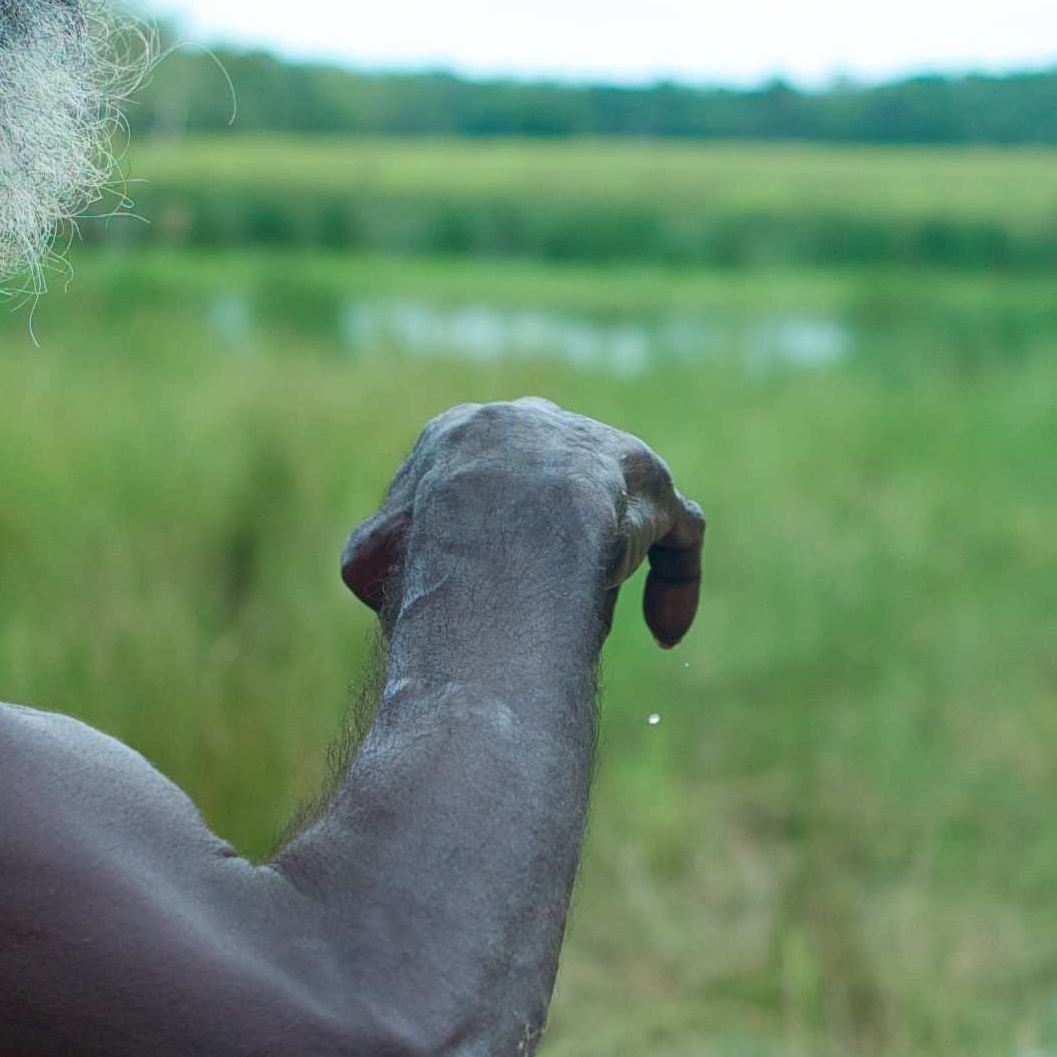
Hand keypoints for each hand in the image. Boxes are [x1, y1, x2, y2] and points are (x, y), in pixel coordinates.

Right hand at [340, 398, 707, 646]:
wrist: (495, 537)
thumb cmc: (429, 557)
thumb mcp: (377, 561)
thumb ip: (388, 561)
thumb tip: (378, 579)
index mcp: (460, 434)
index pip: (474, 480)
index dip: (480, 538)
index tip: (485, 583)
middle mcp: (530, 424)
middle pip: (547, 484)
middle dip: (548, 537)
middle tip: (544, 594)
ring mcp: (595, 446)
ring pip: (610, 505)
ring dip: (605, 560)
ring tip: (590, 610)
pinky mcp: (651, 481)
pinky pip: (679, 530)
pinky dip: (674, 581)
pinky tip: (667, 631)